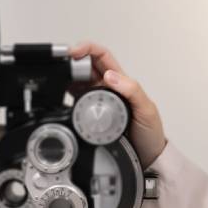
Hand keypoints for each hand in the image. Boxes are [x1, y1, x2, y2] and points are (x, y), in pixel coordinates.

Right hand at [68, 41, 167, 170]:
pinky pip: (73, 100)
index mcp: (121, 81)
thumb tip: (110, 76)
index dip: (88, 48)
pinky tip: (58, 95)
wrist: (146, 159)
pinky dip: (64, 95)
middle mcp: (107, 88)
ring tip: (57, 78)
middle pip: (85, 66)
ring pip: (76, 82)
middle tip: (62, 66)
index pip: (101, 56)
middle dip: (72, 61)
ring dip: (66, 77)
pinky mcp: (88, 115)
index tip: (74, 51)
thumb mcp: (146, 109)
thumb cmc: (150, 132)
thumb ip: (132, 91)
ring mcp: (97, 101)